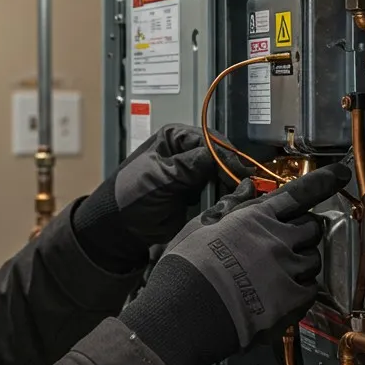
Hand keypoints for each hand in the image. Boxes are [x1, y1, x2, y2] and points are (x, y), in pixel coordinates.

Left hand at [73, 123, 243, 270]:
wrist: (122, 226)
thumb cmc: (131, 195)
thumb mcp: (159, 176)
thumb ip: (188, 166)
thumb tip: (219, 157)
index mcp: (175, 138)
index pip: (210, 140)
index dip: (226, 156)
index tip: (237, 172)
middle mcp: (188, 151)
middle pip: (221, 156)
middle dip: (230, 172)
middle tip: (242, 187)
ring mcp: (194, 173)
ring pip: (223, 175)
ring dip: (229, 187)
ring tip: (237, 197)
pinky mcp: (199, 193)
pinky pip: (218, 192)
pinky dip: (224, 199)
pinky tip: (229, 204)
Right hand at [118, 163, 351, 364]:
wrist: (184, 313)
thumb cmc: (185, 269)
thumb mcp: (200, 227)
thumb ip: (229, 207)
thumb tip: (247, 188)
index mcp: (255, 218)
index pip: (299, 193)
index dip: (324, 181)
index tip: (341, 174)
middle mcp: (278, 240)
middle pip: (312, 228)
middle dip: (304, 232)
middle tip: (288, 243)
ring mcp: (288, 271)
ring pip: (314, 259)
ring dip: (302, 263)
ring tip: (278, 274)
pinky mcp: (292, 301)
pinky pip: (312, 289)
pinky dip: (302, 289)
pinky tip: (281, 294)